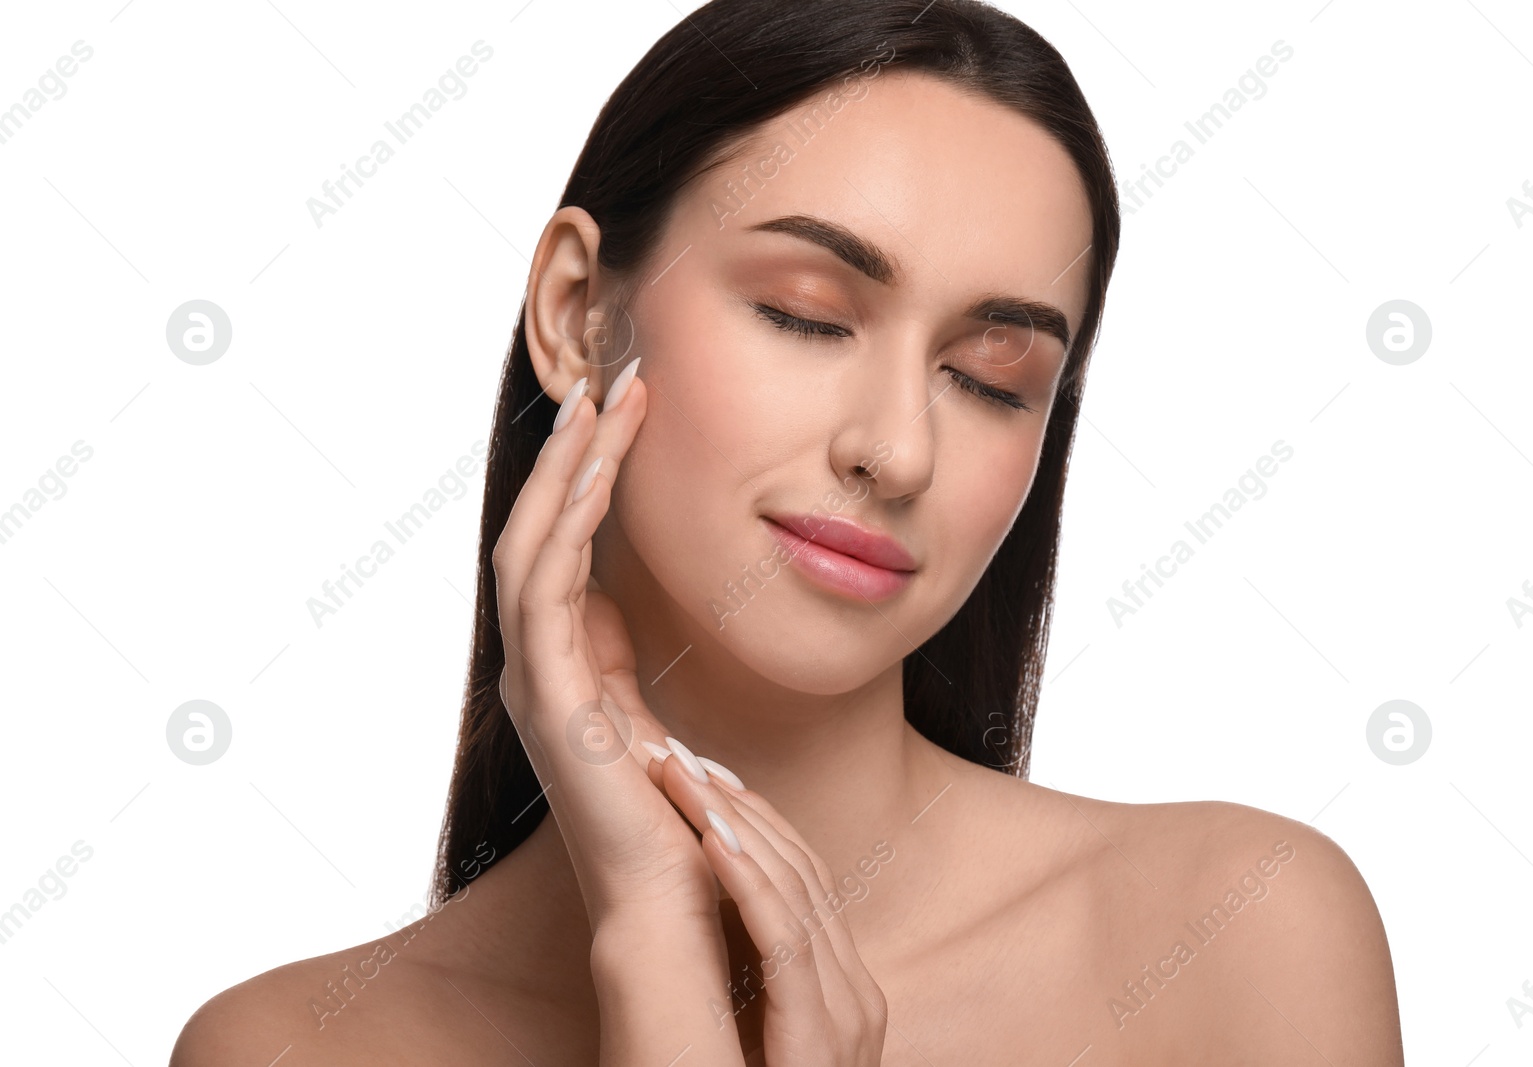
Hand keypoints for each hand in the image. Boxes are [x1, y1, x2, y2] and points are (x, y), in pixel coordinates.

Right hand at [490, 363, 721, 934]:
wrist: (671, 898)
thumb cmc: (672, 813)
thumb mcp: (639, 712)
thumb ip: (615, 658)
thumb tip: (608, 601)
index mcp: (560, 665)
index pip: (560, 545)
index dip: (585, 475)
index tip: (627, 409)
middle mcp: (536, 665)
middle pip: (537, 530)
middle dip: (572, 452)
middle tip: (614, 378)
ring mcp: (536, 680)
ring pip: (530, 547)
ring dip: (565, 472)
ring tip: (605, 404)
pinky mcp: (551, 699)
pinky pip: (544, 590)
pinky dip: (565, 527)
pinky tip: (595, 476)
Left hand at [641, 743, 890, 1065]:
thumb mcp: (766, 1037)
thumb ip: (759, 984)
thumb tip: (715, 922)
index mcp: (846, 989)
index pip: (805, 880)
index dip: (755, 821)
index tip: (705, 776)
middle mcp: (856, 994)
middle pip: (800, 872)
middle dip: (737, 808)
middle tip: (681, 758)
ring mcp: (847, 1017)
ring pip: (792, 894)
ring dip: (731, 826)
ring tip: (680, 778)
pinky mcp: (818, 1040)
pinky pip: (785, 943)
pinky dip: (747, 885)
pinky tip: (708, 840)